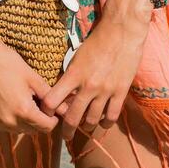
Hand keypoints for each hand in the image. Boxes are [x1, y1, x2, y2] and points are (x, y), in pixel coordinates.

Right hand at [0, 33, 59, 134]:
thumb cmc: (7, 63)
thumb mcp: (32, 78)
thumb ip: (49, 96)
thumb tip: (66, 108)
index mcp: (23, 111)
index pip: (46, 127)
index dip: (52, 119)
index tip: (51, 110)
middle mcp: (8, 121)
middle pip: (32, 130)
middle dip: (38, 120)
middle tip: (36, 103)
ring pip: (16, 130)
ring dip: (22, 121)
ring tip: (21, 101)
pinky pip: (2, 126)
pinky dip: (7, 119)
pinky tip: (6, 103)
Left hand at [38, 0, 153, 131]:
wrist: (122, 31)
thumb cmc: (98, 40)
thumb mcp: (77, 55)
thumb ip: (71, 75)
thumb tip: (64, 93)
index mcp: (74, 75)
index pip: (52, 100)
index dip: (46, 110)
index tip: (46, 114)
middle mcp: (88, 86)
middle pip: (71, 117)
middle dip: (66, 130)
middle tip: (64, 135)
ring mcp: (105, 91)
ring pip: (92, 120)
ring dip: (86, 127)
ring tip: (85, 128)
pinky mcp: (121, 92)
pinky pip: (112, 116)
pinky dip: (106, 123)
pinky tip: (103, 123)